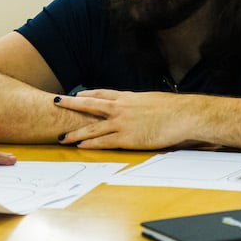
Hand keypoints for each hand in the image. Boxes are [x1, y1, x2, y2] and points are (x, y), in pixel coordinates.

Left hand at [53, 89, 194, 149]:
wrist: (183, 115)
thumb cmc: (175, 109)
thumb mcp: (154, 101)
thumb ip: (142, 105)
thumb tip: (143, 108)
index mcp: (128, 97)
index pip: (103, 94)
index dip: (88, 94)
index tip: (77, 94)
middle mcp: (121, 108)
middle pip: (90, 105)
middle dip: (71, 104)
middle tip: (57, 101)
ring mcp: (122, 123)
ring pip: (92, 127)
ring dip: (76, 132)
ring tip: (62, 136)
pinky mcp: (127, 138)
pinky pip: (104, 142)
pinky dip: (91, 144)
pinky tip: (81, 146)